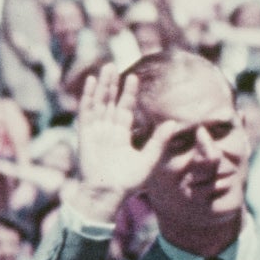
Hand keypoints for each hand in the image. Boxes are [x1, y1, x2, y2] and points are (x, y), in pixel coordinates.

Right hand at [67, 64, 159, 213]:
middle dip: (112, 84)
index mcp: (121, 135)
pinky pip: (86, 111)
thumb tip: (174, 123)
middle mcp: (107, 131)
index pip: (124, 108)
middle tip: (115, 65)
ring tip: (106, 68)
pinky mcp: (85, 134)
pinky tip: (91, 82)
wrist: (108, 194)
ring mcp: (95, 131)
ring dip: (102, 86)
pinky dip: (88, 96)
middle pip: (109, 102)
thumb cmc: (128, 182)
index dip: (129, 93)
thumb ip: (159, 141)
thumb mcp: (149, 159)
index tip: (133, 77)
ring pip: (98, 103)